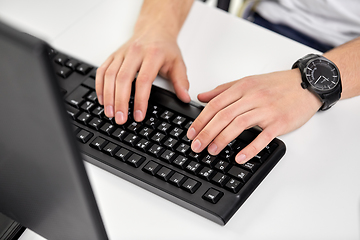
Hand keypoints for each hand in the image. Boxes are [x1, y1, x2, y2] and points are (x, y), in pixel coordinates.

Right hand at [95, 20, 189, 124]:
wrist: (154, 28)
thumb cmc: (164, 47)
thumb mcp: (178, 63)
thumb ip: (181, 81)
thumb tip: (185, 98)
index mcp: (153, 54)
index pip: (143, 80)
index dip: (140, 99)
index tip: (139, 115)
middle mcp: (135, 52)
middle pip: (123, 79)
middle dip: (120, 101)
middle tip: (120, 118)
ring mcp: (122, 53)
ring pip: (109, 75)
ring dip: (108, 96)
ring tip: (110, 113)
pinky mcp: (113, 55)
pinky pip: (102, 71)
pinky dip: (100, 86)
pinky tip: (102, 99)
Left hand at [187, 69, 321, 163]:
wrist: (307, 83)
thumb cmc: (277, 84)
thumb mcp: (248, 81)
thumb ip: (223, 89)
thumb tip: (202, 97)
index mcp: (243, 87)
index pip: (215, 104)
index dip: (201, 120)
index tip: (191, 133)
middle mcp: (253, 97)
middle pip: (223, 116)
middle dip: (206, 132)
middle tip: (196, 146)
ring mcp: (267, 110)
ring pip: (238, 125)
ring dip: (222, 139)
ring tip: (211, 151)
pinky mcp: (279, 122)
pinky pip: (262, 137)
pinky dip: (250, 148)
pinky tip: (239, 157)